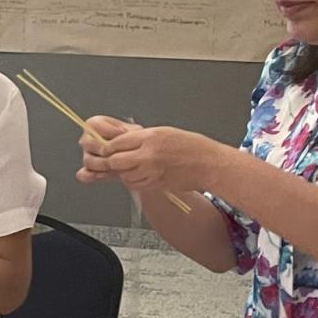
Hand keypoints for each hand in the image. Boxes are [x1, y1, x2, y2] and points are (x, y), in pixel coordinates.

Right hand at [75, 115, 140, 183]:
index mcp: (95, 125)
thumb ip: (128, 131)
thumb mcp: (135, 132)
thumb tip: (122, 133)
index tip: (123, 134)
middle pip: (87, 143)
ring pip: (88, 160)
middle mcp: (88, 139)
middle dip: (104, 149)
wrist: (137, 158)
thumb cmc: (134, 142)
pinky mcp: (88, 171)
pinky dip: (91, 175)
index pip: (93, 125)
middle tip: (117, 153)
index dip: (108, 130)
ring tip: (117, 166)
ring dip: (102, 164)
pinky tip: (104, 175)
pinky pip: (83, 174)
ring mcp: (87, 155)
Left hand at [97, 126, 225, 193]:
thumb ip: (140, 138)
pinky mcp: (156, 184)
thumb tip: (119, 142)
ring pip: (124, 175)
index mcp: (150, 138)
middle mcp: (149, 155)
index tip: (108, 148)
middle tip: (116, 160)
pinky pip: (136, 185)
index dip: (109, 147)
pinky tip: (141, 175)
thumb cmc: (190, 146)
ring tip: (132, 167)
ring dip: (124, 172)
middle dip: (113, 161)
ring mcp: (152, 171)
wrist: (209, 163)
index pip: (116, 143)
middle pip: (115, 161)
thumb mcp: (163, 133)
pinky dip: (134, 181)